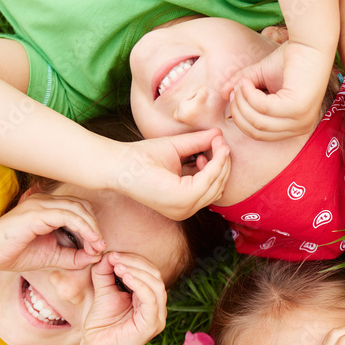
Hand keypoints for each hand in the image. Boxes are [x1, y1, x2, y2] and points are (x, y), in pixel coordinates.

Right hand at [0, 193, 104, 271]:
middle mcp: (45, 202)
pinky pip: (67, 215)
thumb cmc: (15, 254)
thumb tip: (96, 256)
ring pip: (77, 208)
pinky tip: (90, 241)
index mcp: (48, 208)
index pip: (80, 210)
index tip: (99, 248)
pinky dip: (83, 227)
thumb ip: (74, 257)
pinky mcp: (36, 212)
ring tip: (98, 245)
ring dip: (92, 227)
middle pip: (82, 206)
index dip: (93, 227)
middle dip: (95, 227)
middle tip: (100, 247)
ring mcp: (40, 204)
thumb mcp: (53, 257)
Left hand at [76, 253, 166, 344]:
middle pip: (155, 275)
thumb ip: (105, 274)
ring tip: (118, 266)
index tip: (113, 254)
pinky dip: (140, 284)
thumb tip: (107, 254)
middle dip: (135, 262)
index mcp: (148, 299)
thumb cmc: (100, 325)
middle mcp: (157, 307)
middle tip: (115, 257)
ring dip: (137, 271)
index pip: (149, 273)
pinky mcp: (152, 324)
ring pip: (156, 285)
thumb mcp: (103, 292)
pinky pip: (151, 299)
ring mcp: (157, 317)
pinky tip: (125, 276)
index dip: (133, 260)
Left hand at [114, 129, 230, 219]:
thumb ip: (198, 143)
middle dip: (224, 163)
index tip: (218, 144)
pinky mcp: (183, 199)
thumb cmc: (142, 157)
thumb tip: (219, 134)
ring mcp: (184, 208)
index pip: (212, 187)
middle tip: (221, 143)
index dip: (219, 166)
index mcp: (183, 202)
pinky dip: (215, 164)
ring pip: (217, 184)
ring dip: (221, 162)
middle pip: (218, 187)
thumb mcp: (178, 148)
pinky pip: (209, 180)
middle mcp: (185, 209)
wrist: (120, 163)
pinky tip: (212, 150)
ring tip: (216, 143)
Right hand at [222, 40, 333, 141]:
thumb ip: (242, 87)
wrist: (309, 43)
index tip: (234, 95)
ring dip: (243, 101)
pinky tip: (248, 81)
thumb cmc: (289, 59)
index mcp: (293, 126)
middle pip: (256, 132)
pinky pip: (264, 108)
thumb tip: (223, 94)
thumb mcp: (259, 77)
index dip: (241, 117)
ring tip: (242, 82)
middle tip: (236, 88)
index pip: (259, 134)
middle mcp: (300, 127)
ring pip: (258, 122)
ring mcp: (301, 120)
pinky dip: (250, 94)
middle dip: (239, 111)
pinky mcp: (299, 108)